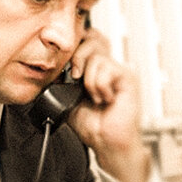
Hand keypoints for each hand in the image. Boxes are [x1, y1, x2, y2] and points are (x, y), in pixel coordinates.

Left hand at [67, 30, 151, 181]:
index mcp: (96, 69)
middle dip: (78, 58)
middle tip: (74, 78)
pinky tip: (105, 99)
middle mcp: (109, 67)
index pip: (88, 40)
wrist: (106, 142)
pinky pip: (107, 69)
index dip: (76, 47)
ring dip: (89, 81)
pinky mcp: (128, 78)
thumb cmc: (93, 125)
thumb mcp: (68, 98)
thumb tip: (53, 65)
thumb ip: (63, 79)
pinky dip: (100, 86)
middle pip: (93, 39)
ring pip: (97, 57)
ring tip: (95, 97)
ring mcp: (120, 71)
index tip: (68, 68)